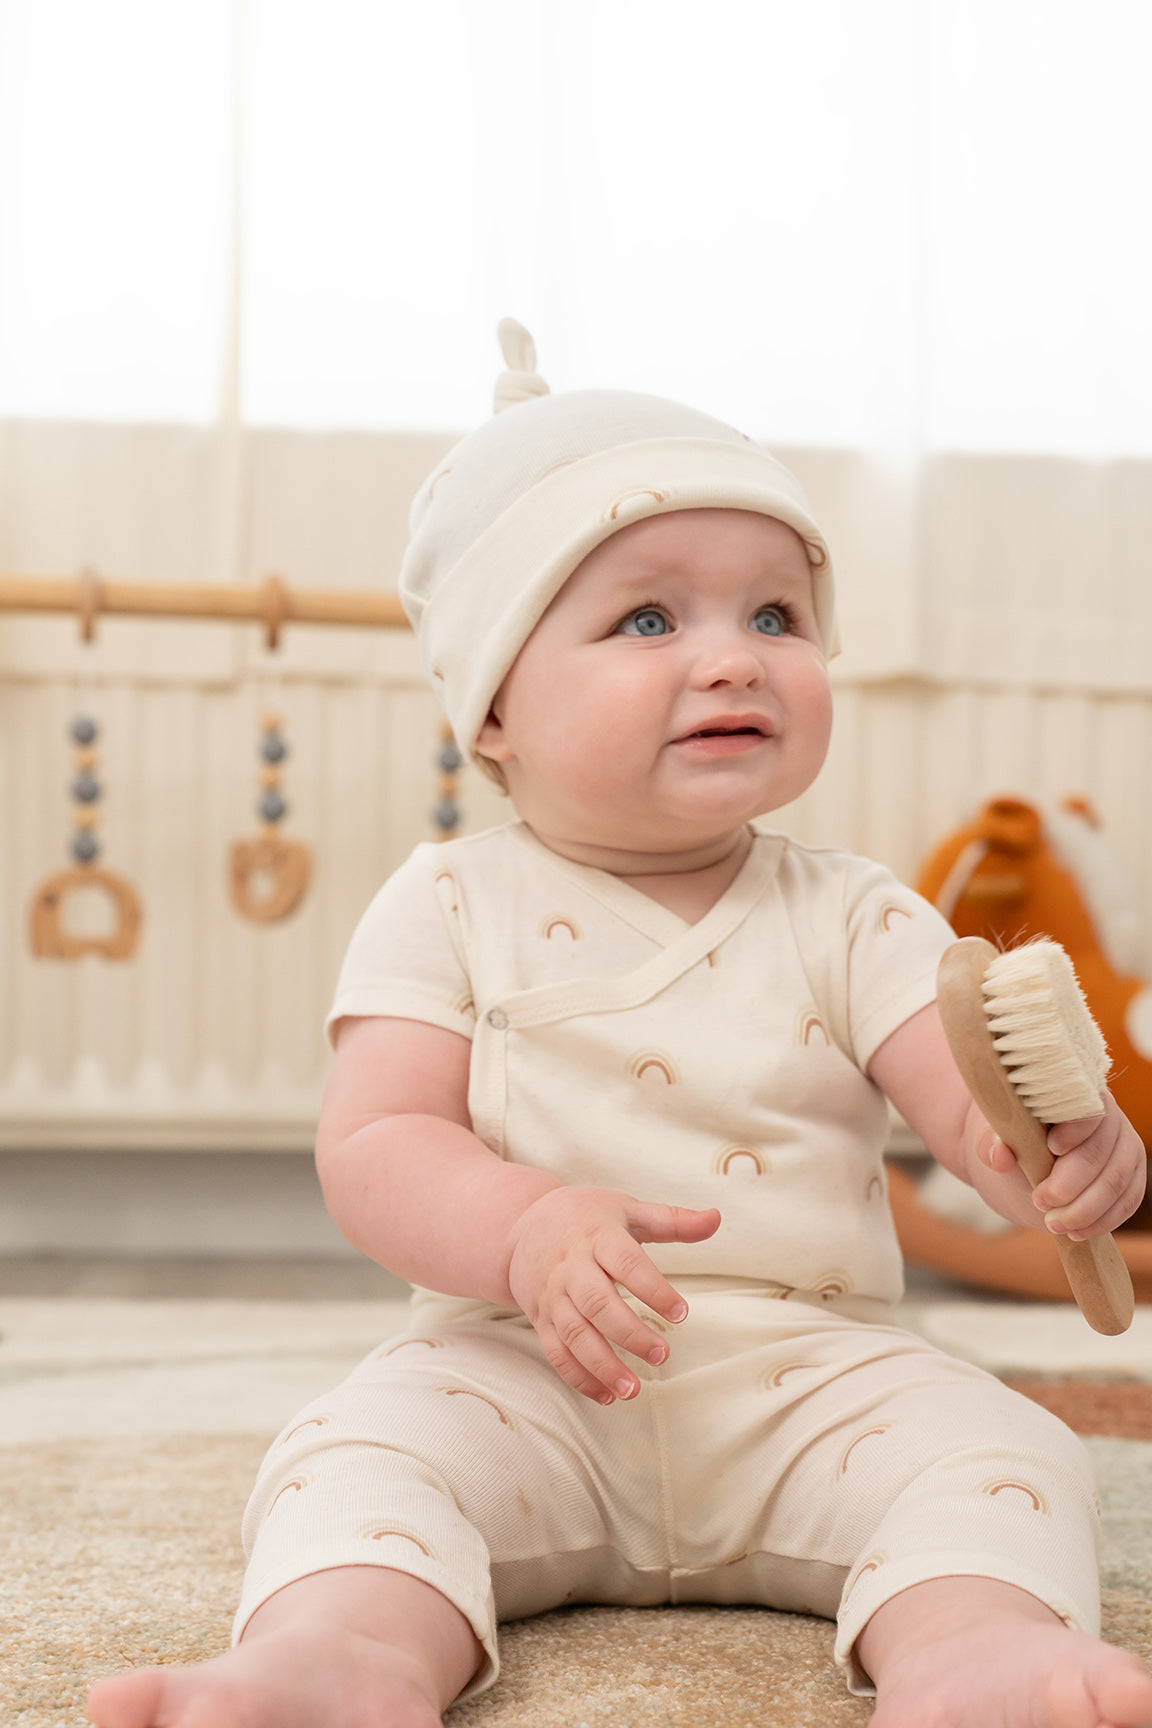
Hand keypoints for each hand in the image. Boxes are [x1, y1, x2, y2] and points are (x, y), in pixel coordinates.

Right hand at [505, 1186, 720, 1404]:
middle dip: (629, 1334)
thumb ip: (673, 1220)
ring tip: (632, 1390)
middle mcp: (572, 1267)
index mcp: (598, 1237)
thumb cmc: (587, 1217)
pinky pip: (555, 1351)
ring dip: (601, 1365)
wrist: (522, 1224)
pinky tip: (605, 1395)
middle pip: (598, 1303)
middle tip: (662, 1356)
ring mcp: (553, 1295)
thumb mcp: (628, 1210)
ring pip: (574, 1333)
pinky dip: (577, 1376)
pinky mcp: (541, 1317)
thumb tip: (716, 1218)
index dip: (654, 1290)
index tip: (681, 1314)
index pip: (627, 1264)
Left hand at [981, 1089, 1146, 1239]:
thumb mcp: (999, 1139)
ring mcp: (1125, 1147)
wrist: (1032, 1160)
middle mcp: (1108, 1118)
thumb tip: (998, 1155)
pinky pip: (1128, 1201)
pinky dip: (1102, 1221)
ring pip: (1117, 1181)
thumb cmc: (1017, 1141)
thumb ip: (993, 1143)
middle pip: (1099, 1152)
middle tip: (1040, 1201)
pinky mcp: (1133, 1175)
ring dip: (1085, 1210)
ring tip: (1053, 1223)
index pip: (1085, 1108)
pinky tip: (1076, 1231)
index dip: (1073, 1130)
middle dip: (1070, 1184)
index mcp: (1075, 1095)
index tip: (1050, 1149)